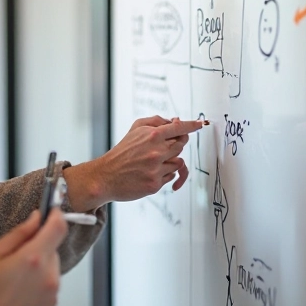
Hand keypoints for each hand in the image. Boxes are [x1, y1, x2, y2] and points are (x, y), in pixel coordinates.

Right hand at [0, 209, 67, 305]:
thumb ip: (19, 233)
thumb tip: (36, 218)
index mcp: (33, 259)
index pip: (58, 227)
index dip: (56, 215)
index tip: (51, 211)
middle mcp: (48, 275)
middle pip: (54, 246)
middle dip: (40, 243)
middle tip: (18, 253)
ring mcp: (53, 290)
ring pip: (53, 263)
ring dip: (41, 262)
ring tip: (18, 274)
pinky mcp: (53, 302)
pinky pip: (52, 280)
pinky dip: (41, 278)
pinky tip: (22, 286)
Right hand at [64, 116, 201, 209]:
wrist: (106, 176)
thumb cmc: (121, 152)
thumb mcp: (135, 129)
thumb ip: (156, 122)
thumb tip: (175, 120)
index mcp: (152, 136)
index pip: (179, 128)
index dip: (191, 125)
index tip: (199, 124)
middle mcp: (157, 151)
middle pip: (181, 145)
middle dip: (175, 144)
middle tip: (162, 147)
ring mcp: (157, 169)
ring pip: (178, 162)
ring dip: (169, 161)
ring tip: (152, 162)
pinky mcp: (155, 184)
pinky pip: (171, 177)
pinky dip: (164, 174)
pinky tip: (149, 173)